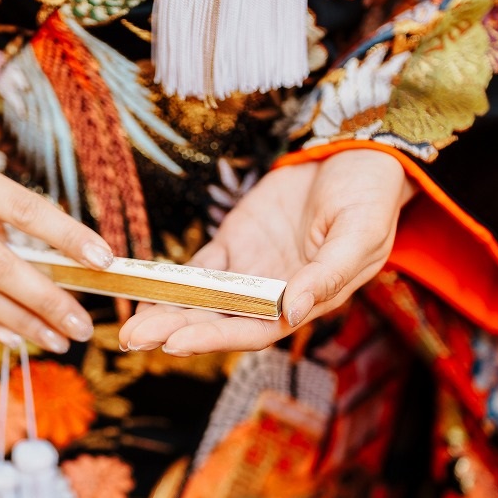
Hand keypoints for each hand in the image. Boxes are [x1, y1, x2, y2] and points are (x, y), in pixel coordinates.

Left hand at [118, 148, 414, 354]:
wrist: (357, 155)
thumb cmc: (369, 197)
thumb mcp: (359, 233)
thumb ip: (326, 274)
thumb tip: (294, 311)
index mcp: (307, 299)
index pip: (255, 329)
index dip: (215, 337)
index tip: (175, 343)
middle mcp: (274, 293)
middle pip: (219, 320)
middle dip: (175, 331)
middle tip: (131, 341)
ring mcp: (252, 269)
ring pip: (202, 300)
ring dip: (167, 313)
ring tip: (127, 329)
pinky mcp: (235, 243)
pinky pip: (198, 269)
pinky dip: (170, 282)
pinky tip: (143, 292)